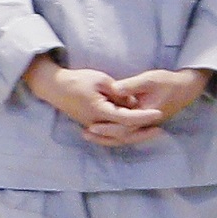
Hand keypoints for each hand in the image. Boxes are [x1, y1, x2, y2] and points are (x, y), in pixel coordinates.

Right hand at [27, 62, 150, 138]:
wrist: (55, 87)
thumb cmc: (78, 80)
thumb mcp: (102, 80)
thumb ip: (119, 92)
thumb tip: (133, 103)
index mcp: (99, 110)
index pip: (126, 118)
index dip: (144, 116)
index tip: (159, 113)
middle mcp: (96, 123)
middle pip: (123, 134)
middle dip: (143, 132)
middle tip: (160, 129)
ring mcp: (93, 126)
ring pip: (117, 138)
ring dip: (135, 136)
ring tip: (152, 131)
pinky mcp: (92, 125)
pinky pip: (110, 135)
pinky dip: (123, 135)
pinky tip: (136, 132)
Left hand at [97, 68, 213, 139]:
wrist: (185, 88)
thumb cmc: (167, 82)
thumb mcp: (149, 79)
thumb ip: (131, 85)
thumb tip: (113, 88)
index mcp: (145, 115)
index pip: (124, 127)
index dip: (107, 128)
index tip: (91, 126)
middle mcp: (145, 124)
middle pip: (122, 136)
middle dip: (103, 136)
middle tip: (85, 134)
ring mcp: (145, 125)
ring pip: (125, 137)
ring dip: (108, 137)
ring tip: (90, 134)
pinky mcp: (144, 122)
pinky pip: (128, 132)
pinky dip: (115, 133)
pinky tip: (104, 129)